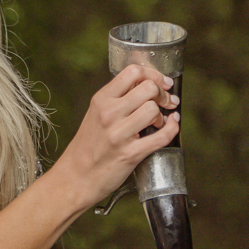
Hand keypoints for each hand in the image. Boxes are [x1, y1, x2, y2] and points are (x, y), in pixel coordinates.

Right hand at [52, 64, 179, 207]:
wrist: (77, 176)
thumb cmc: (88, 146)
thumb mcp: (95, 114)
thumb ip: (116, 99)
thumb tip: (145, 86)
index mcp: (101, 99)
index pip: (133, 72)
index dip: (153, 74)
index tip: (162, 82)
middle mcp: (109, 113)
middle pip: (148, 88)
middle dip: (163, 93)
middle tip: (166, 101)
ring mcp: (119, 134)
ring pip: (153, 110)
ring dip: (163, 114)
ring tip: (158, 121)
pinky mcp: (130, 154)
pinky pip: (161, 136)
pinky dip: (172, 129)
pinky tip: (171, 126)